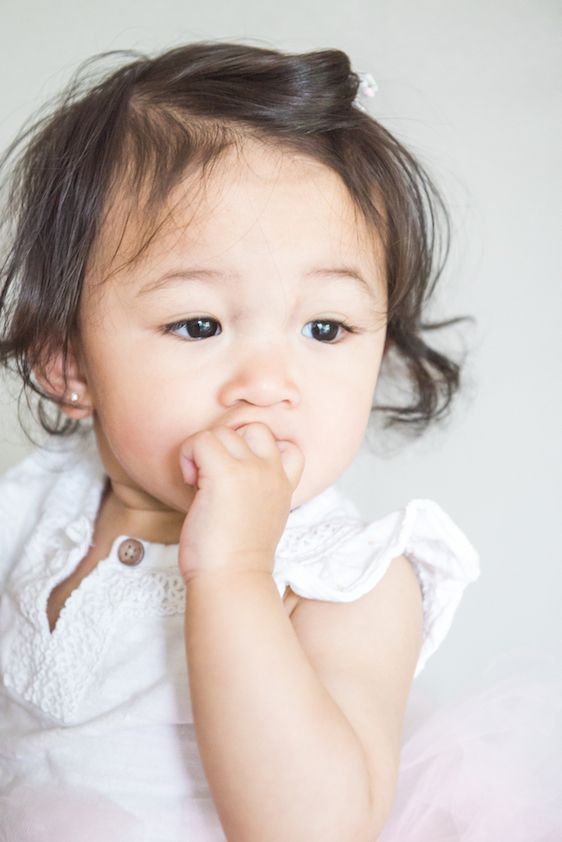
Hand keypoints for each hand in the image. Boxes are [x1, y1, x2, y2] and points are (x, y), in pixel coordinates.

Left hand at [177, 423, 304, 583]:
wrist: (231, 579)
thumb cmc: (236, 558)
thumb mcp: (262, 519)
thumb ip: (258, 492)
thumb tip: (228, 474)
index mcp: (283, 485)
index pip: (288, 445)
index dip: (259, 450)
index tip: (240, 472)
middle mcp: (271, 472)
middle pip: (251, 429)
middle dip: (227, 446)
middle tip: (213, 475)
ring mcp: (250, 470)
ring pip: (221, 432)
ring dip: (203, 452)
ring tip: (199, 482)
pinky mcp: (224, 473)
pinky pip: (199, 440)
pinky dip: (187, 456)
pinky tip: (190, 483)